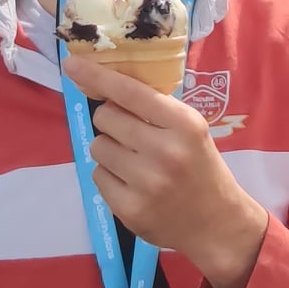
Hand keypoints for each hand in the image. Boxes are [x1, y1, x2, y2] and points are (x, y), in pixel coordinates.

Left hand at [63, 56, 268, 287]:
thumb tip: (101, 86)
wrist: (217, 223)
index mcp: (183, 124)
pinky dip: (109, 177)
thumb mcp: (189, 130)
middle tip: (131, 135)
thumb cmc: (200, 167)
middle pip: (105, 117)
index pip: (130, 92)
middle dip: (111, 122)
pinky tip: (132, 185)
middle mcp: (164, 151)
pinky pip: (97, 176)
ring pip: (97, 147)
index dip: (97, 76)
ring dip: (109, 150)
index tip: (72, 64)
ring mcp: (146, 183)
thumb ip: (153, 110)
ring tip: (134, 163)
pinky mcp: (130, 209)